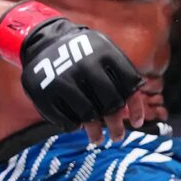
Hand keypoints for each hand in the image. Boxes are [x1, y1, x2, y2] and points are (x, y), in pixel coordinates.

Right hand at [7, 13, 144, 142]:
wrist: (44, 41)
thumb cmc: (85, 55)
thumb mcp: (106, 54)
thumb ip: (122, 78)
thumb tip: (135, 117)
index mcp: (106, 53)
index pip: (129, 86)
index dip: (136, 108)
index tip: (136, 124)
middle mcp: (85, 64)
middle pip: (110, 103)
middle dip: (115, 125)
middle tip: (117, 137)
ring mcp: (63, 78)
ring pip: (88, 114)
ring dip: (95, 131)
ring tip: (97, 139)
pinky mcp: (43, 91)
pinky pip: (65, 119)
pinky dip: (73, 126)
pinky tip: (77, 126)